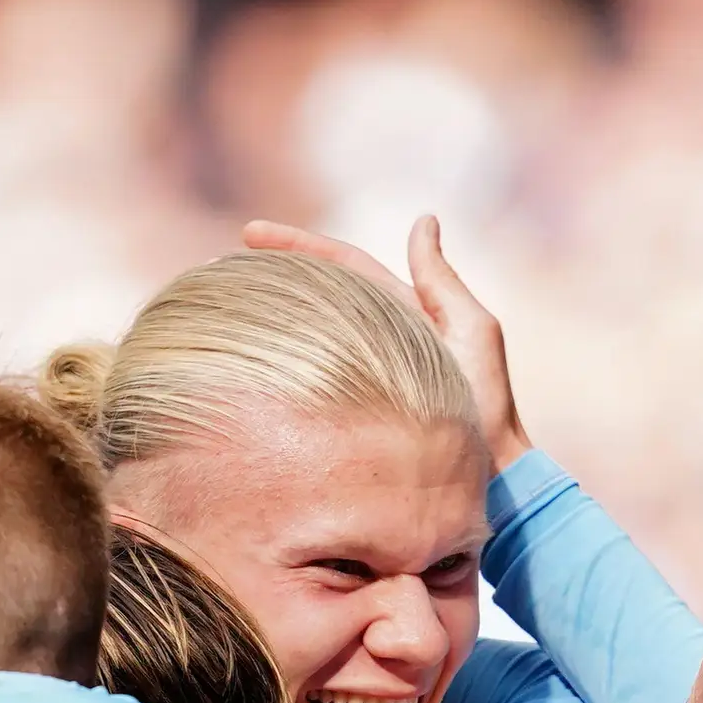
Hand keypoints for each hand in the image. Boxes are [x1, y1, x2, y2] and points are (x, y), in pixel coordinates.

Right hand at [243, 212, 530, 465]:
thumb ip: (442, 281)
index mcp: (400, 316)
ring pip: (303, 339)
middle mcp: (372, 343)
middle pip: (312, 298)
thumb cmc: (488, 408)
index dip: (298, 246)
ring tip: (217, 312)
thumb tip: (424, 221)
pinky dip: (274, 372)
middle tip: (215, 271)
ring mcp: (355, 382)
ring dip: (262, 323)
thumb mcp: (472, 332)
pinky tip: (242, 371)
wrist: (486, 480)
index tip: (248, 234)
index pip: (342, 267)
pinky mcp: (343, 419)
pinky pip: (302, 386)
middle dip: (267, 278)